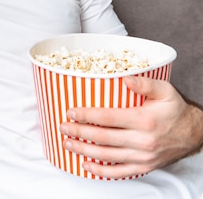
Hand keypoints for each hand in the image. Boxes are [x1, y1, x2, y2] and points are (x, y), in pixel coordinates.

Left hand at [59, 76, 202, 178]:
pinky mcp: (143, 167)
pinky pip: (119, 172)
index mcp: (144, 120)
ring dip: (83, 150)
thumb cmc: (175, 110)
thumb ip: (144, 83)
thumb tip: (125, 78)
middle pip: (102, 138)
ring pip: (107, 156)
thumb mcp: (164, 91)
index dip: (86, 115)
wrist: (194, 133)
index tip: (71, 112)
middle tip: (63, 127)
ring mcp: (142, 157)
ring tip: (67, 143)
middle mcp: (142, 141)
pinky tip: (85, 165)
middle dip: (79, 132)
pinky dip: (100, 171)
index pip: (108, 118)